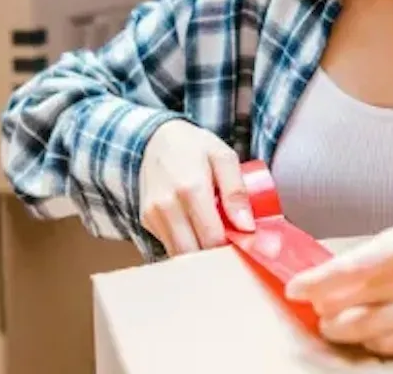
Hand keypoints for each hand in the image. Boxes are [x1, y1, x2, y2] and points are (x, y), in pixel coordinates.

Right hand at [138, 119, 255, 254]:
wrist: (155, 138)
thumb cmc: (194, 147)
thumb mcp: (223, 157)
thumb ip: (236, 191)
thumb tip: (246, 227)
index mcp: (191, 189)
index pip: (213, 239)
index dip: (231, 246)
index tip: (243, 240)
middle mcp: (167, 206)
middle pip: (195, 253)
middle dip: (216, 254)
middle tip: (231, 241)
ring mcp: (152, 215)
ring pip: (180, 255)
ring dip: (200, 253)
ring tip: (214, 234)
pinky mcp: (146, 220)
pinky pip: (169, 245)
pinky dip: (185, 245)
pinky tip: (196, 229)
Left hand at [283, 218, 392, 356]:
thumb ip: (369, 255)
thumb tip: (328, 274)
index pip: (348, 271)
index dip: (315, 283)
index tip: (295, 288)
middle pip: (350, 309)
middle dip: (323, 310)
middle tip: (315, 305)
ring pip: (364, 334)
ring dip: (341, 329)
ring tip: (334, 320)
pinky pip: (388, 348)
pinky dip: (368, 341)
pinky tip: (366, 330)